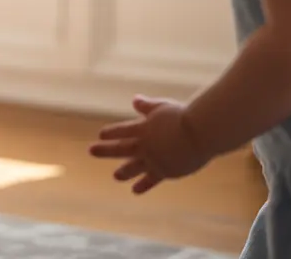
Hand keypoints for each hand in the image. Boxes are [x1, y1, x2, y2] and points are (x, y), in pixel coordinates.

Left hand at [88, 95, 211, 194]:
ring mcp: (153, 159)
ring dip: (123, 171)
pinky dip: (142, 185)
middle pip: (121, 148)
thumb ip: (147, 106)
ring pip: (133, 167)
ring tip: (115, 176)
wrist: (199, 133)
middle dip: (105, 150)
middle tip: (91, 151)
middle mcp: (144, 145)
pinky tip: (135, 191)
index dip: (111, 132)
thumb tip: (134, 100)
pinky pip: (151, 180)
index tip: (101, 135)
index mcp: (143, 127)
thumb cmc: (184, 116)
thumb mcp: (163, 107)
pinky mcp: (165, 171)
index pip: (122, 130)